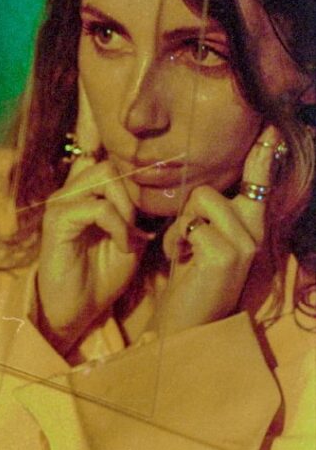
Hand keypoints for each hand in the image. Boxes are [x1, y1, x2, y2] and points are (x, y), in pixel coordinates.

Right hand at [36, 85, 150, 355]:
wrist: (76, 310)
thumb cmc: (103, 275)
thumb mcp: (132, 238)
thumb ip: (141, 213)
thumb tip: (167, 191)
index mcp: (86, 192)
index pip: (114, 162)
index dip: (139, 179)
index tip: (157, 205)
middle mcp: (71, 190)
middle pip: (111, 163)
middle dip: (135, 192)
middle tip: (143, 224)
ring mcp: (61, 202)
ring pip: (104, 176)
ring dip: (127, 206)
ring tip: (133, 234)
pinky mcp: (56, 220)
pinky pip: (96, 207)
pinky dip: (117, 224)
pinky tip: (124, 246)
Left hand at [157, 124, 280, 335]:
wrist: (184, 324)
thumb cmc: (190, 277)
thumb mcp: (202, 237)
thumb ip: (209, 211)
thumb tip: (201, 182)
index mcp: (252, 224)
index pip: (260, 180)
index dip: (264, 153)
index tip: (270, 126)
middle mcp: (256, 231)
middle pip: (211, 189)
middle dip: (188, 211)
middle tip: (188, 242)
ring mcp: (245, 243)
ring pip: (200, 201)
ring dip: (181, 226)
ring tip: (187, 252)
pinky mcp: (227, 255)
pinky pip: (192, 225)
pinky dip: (178, 242)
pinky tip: (184, 262)